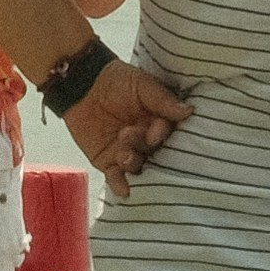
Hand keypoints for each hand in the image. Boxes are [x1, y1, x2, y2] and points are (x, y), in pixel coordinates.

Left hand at [65, 57, 193, 189]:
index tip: (153, 133)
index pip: (166, 134)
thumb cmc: (116, 80)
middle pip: (154, 153)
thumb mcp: (141, 85)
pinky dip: (120, 185)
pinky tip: (123, 190)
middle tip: (128, 135)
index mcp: (159, 122)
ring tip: (123, 153)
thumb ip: (162, 100)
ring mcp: (129, 153)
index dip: (160, 135)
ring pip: (138, 166)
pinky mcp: (109, 162)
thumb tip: (188, 111)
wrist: (81, 84)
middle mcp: (148, 141)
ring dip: (132, 163)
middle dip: (143, 147)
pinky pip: (117, 177)